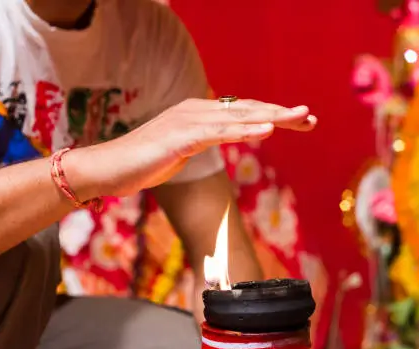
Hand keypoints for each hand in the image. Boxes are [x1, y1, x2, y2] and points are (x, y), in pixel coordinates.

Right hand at [77, 98, 315, 197]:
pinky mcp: (180, 137)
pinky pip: (219, 132)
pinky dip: (245, 130)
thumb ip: (200, 142)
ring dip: (272, 117)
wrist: (107, 169)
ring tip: (300, 117)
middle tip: (311, 117)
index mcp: (197, 114)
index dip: (271, 115)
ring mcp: (187, 122)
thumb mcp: (178, 151)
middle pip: (246, 109)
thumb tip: (217, 141)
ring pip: (238, 117)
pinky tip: (268, 130)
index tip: (299, 122)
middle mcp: (195, 111)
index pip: (241, 112)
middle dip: (281, 113)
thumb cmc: (141, 164)